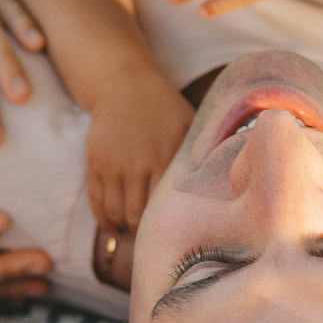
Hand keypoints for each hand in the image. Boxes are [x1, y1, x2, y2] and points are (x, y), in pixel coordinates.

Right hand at [84, 82, 193, 231]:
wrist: (123, 85)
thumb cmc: (164, 107)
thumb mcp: (190, 122)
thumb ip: (204, 151)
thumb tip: (227, 179)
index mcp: (165, 157)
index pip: (165, 205)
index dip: (168, 224)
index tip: (174, 232)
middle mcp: (137, 164)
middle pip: (137, 215)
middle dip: (143, 231)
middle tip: (152, 237)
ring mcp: (113, 165)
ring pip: (115, 211)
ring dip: (122, 227)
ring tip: (132, 231)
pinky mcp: (95, 163)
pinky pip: (96, 200)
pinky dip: (103, 218)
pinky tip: (111, 227)